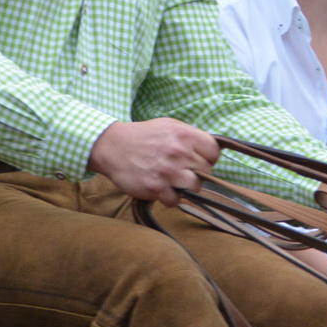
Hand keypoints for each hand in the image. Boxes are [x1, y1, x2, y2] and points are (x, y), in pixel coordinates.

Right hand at [87, 119, 218, 206]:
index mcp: (184, 134)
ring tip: (175, 182)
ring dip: (186, 187)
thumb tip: (210, 152)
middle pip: (206, 171)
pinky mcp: (156, 187)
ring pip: (195, 187)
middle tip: (183, 171)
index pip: (214, 152)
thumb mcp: (169, 126)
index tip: (198, 160)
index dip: (208, 158)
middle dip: (196, 173)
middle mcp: (178, 152)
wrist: (112, 146)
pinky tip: (162, 189)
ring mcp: (168, 171)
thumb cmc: (143, 136)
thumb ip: (190, 136)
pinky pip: (175, 200)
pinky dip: (169, 198)